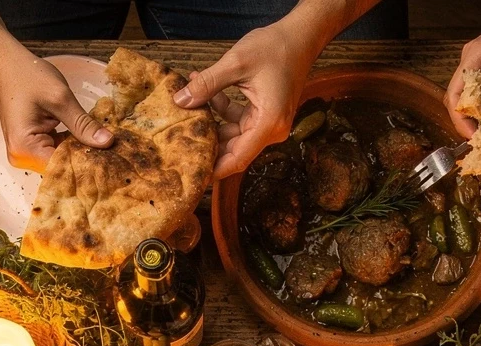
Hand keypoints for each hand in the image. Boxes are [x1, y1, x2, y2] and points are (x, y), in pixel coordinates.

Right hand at [0, 52, 112, 171]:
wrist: (6, 64)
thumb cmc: (27, 76)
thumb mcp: (60, 98)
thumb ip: (83, 124)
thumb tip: (108, 142)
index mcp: (25, 147)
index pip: (62, 168)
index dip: (88, 166)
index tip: (113, 163)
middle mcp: (22, 156)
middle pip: (61, 167)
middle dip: (86, 161)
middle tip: (115, 156)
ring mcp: (25, 153)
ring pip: (61, 161)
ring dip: (80, 154)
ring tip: (105, 149)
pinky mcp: (32, 146)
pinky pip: (56, 152)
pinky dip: (72, 146)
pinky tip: (89, 141)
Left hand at [174, 18, 323, 179]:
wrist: (300, 37)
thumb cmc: (275, 48)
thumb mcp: (236, 63)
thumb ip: (207, 84)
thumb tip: (181, 101)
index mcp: (268, 124)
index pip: (237, 159)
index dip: (214, 170)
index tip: (193, 173)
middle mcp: (272, 130)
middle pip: (234, 150)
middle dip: (208, 143)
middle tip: (180, 139)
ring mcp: (269, 124)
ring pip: (234, 135)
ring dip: (212, 122)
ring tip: (189, 105)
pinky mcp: (265, 115)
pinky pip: (239, 122)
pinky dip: (222, 110)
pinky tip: (205, 93)